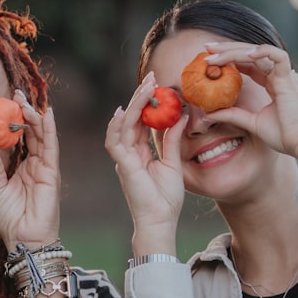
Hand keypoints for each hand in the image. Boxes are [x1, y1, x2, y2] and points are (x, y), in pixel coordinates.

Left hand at [0, 91, 60, 249]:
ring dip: (35, 117)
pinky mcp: (52, 174)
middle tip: (15, 94)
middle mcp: (36, 165)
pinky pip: (51, 148)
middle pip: (32, 133)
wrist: (25, 241)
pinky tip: (46, 115)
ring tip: (26, 101)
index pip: (20, 139)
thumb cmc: (12, 220)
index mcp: (23, 168)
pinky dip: (50, 131)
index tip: (5, 103)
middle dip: (25, 113)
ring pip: (42, 136)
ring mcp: (46, 168)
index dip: (14, 121)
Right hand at [104, 73, 184, 249]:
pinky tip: (123, 110)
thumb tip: (181, 116)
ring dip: (133, 105)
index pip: (140, 122)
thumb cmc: (166, 199)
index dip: (147, 103)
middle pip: (130, 119)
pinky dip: (117, 126)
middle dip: (140, 96)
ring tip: (146, 86)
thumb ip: (172, 140)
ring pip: (123, 125)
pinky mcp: (123, 166)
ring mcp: (123, 159)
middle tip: (152, 76)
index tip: (158, 84)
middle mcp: (128, 153)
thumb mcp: (173, 163)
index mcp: (138, 153)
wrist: (161, 221)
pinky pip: (115, 141)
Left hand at [201, 42, 297, 158]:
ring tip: (214, 53)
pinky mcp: (289, 80)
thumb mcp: (251, 123)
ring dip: (235, 50)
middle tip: (207, 48)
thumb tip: (208, 114)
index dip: (231, 59)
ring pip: (260, 52)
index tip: (210, 60)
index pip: (251, 64)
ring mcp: (286, 76)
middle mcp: (281, 76)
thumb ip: (232, 115)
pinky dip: (262, 51)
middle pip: (252, 54)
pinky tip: (243, 54)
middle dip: (228, 49)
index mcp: (275, 84)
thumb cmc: (284, 136)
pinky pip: (278, 57)